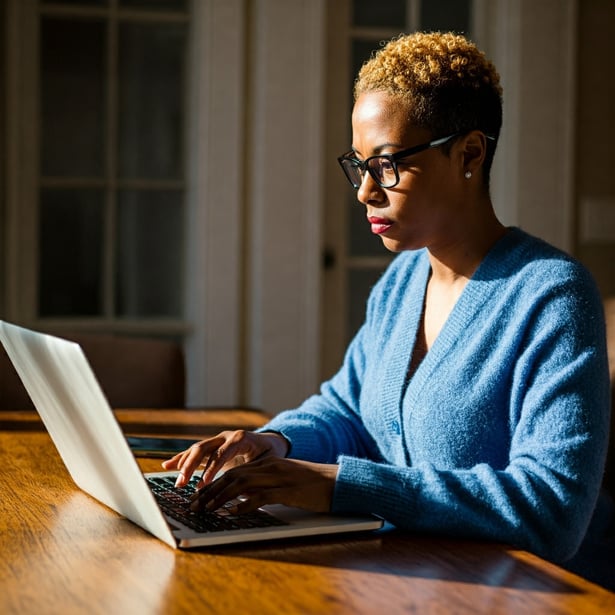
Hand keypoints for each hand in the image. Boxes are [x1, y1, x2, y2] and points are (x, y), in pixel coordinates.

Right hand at [161, 430, 288, 487]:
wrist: (270, 441)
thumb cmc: (270, 453)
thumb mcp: (268, 461)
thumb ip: (255, 471)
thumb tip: (247, 489)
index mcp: (241, 438)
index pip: (223, 452)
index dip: (213, 467)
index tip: (204, 482)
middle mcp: (226, 436)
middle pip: (204, 448)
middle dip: (192, 466)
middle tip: (183, 484)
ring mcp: (217, 440)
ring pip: (196, 449)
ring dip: (184, 465)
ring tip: (177, 483)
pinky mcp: (212, 446)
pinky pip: (194, 452)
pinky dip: (181, 459)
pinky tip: (167, 465)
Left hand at [189, 457, 338, 514]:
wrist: (336, 482)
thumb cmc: (311, 486)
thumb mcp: (283, 481)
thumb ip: (264, 486)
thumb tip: (242, 499)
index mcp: (267, 463)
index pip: (233, 471)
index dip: (212, 484)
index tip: (197, 497)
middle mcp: (269, 467)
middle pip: (232, 476)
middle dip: (209, 491)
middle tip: (193, 506)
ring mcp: (277, 477)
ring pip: (241, 484)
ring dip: (220, 497)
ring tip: (205, 510)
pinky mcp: (287, 490)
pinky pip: (260, 496)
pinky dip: (243, 504)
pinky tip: (232, 513)